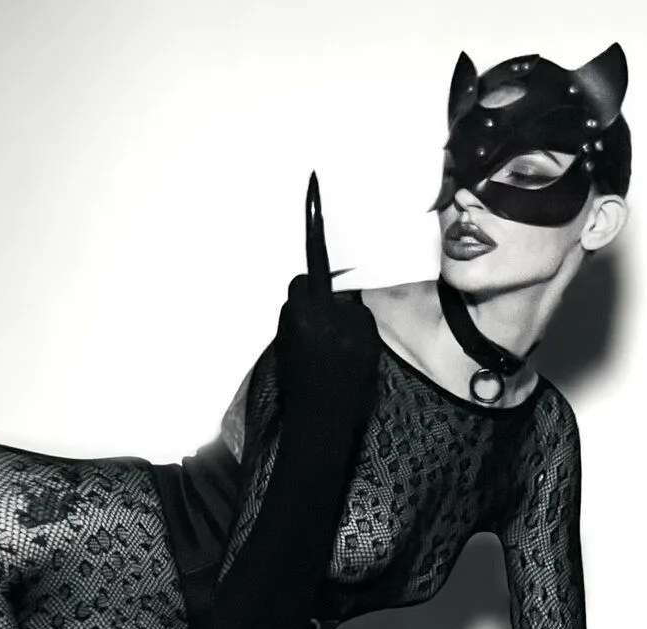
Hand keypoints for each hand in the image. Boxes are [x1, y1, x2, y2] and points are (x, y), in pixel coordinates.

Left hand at [275, 172, 370, 407]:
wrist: (319, 423)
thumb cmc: (345, 378)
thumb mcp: (363, 337)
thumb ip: (351, 309)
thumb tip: (341, 298)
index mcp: (311, 304)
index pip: (315, 257)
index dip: (314, 222)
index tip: (312, 187)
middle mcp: (290, 314)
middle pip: (304, 286)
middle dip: (319, 291)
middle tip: (344, 315)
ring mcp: (284, 336)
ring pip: (302, 310)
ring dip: (318, 317)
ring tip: (341, 345)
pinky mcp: (283, 354)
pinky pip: (301, 332)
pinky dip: (314, 337)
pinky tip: (330, 360)